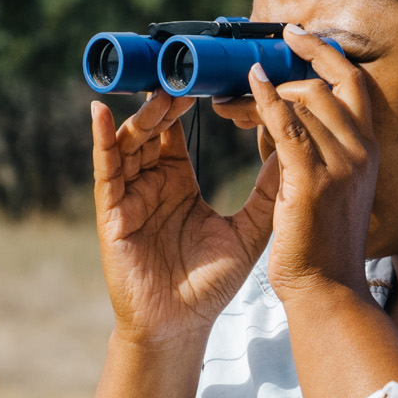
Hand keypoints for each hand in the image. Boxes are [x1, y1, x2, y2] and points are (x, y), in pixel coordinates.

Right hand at [91, 90, 281, 346]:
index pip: (179, 131)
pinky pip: (104, 168)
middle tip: (188, 71)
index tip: (214, 78)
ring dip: (144, 113)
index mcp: (178, 181)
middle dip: (167, 98)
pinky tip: (102, 112)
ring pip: (129, 140)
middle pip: (152, 128)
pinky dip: (102, 139)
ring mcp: (129, 194)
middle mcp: (150, 182)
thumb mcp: (250, 227)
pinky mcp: (111, 210)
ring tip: (164, 90)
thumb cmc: (211, 282)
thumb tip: (295, 147)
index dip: (194, 104)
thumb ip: (268, 189)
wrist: (182, 326)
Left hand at [245, 26, 379, 303]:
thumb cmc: (322, 247)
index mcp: (368, 152)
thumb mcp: (330, 191)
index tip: (298, 36)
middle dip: (287, 69)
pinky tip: (246, 90)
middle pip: (328, 84)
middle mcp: (362, 151)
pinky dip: (263, 100)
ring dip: (264, 90)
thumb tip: (281, 121)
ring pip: (304, 98)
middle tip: (248, 73)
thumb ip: (314, 153)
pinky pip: (285, 123)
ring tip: (229, 99)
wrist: (328, 291)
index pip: (353, 84)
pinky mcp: (311, 177)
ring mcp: (341, 163)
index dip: (325, 54)